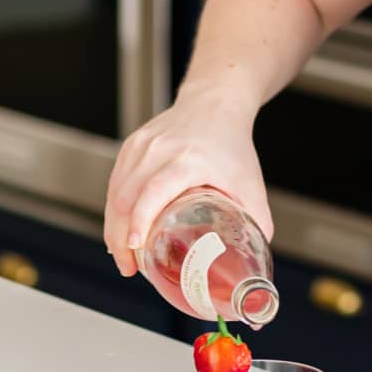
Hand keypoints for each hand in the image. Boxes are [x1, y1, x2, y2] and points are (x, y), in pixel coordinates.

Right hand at [102, 85, 271, 274]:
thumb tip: (254, 262)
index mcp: (189, 158)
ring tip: (124, 256)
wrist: (216, 104)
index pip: (155, 190)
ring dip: (114, 227)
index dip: (141, 220)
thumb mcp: (250, 183)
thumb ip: (257, 221)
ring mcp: (142, 145)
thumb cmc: (232, 145)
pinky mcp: (131, 145)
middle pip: (126, 196)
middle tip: (129, 267)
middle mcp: (160, 149)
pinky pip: (115, 181)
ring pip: (115, 191)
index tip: (135, 247)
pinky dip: (114, 209)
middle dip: (121, 238)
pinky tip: (120, 229)